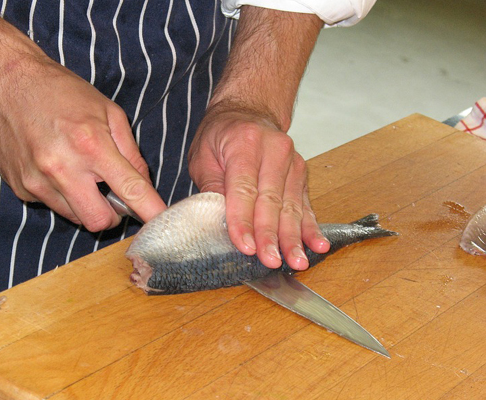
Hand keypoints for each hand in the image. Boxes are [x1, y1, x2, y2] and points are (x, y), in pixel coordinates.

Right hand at [0, 56, 166, 230]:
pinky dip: (60, 195)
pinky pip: (51, 205)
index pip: (130, 190)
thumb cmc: (61, 92)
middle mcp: (62, 168)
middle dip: (111, 214)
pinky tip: (53, 167)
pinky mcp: (21, 188)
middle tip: (110, 195)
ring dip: (84, 203)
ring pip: (74, 217)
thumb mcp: (107, 111)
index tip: (160, 220)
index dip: (150, 210)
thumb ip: (130, 152)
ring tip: (77, 172)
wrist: (5, 83)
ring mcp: (37, 181)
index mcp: (91, 145)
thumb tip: (144, 184)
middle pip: (98, 221)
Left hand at [187, 6, 325, 268]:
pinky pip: (305, 204)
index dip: (244, 221)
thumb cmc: (221, 135)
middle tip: (271, 262)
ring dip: (294, 238)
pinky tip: (317, 246)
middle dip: (271, 235)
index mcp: (245, 143)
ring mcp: (292, 162)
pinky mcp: (301, 174)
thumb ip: (211, 187)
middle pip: (272, 200)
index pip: (244, 189)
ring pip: (292, 206)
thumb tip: (218, 222)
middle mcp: (274, 150)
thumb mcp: (203, 156)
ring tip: (296, 262)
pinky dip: (310, 227)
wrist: (248, 110)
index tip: (246, 247)